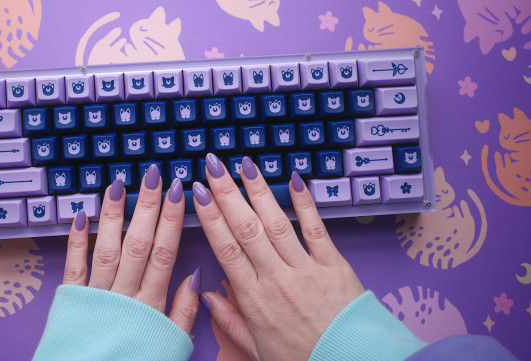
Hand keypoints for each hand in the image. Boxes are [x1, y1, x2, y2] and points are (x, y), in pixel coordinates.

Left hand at [63, 164, 198, 333]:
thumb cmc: (135, 360)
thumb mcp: (169, 343)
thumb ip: (184, 310)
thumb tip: (194, 275)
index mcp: (150, 303)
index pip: (165, 252)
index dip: (172, 219)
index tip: (179, 191)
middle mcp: (123, 293)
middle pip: (138, 242)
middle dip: (147, 205)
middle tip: (153, 174)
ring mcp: (95, 293)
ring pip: (108, 246)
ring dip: (114, 213)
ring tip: (119, 183)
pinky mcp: (71, 298)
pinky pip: (73, 264)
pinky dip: (76, 238)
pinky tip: (81, 213)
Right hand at [194, 154, 364, 360]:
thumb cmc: (304, 360)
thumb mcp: (257, 350)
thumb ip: (229, 320)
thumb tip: (204, 294)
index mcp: (254, 299)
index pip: (225, 249)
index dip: (210, 217)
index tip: (197, 193)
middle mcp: (276, 279)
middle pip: (246, 229)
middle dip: (227, 194)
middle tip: (213, 166)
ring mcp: (306, 270)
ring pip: (276, 223)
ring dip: (259, 191)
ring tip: (245, 165)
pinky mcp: (333, 265)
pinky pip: (316, 229)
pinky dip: (305, 204)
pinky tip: (294, 180)